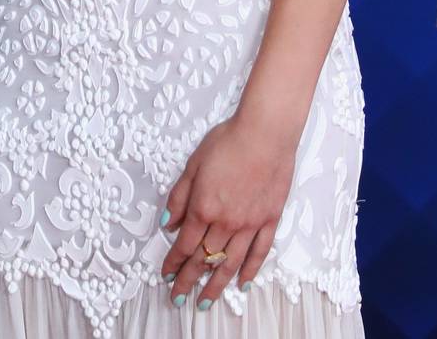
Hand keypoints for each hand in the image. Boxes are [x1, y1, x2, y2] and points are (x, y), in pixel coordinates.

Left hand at [159, 116, 294, 308]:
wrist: (264, 134)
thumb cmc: (227, 142)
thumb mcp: (193, 164)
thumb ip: (180, 197)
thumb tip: (168, 223)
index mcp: (203, 208)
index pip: (184, 244)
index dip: (173, 262)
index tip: (167, 274)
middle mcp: (226, 223)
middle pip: (204, 259)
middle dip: (189, 280)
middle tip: (180, 297)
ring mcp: (250, 225)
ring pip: (230, 263)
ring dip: (216, 284)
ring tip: (206, 302)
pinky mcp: (270, 221)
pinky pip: (259, 253)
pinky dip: (250, 270)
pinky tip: (242, 283)